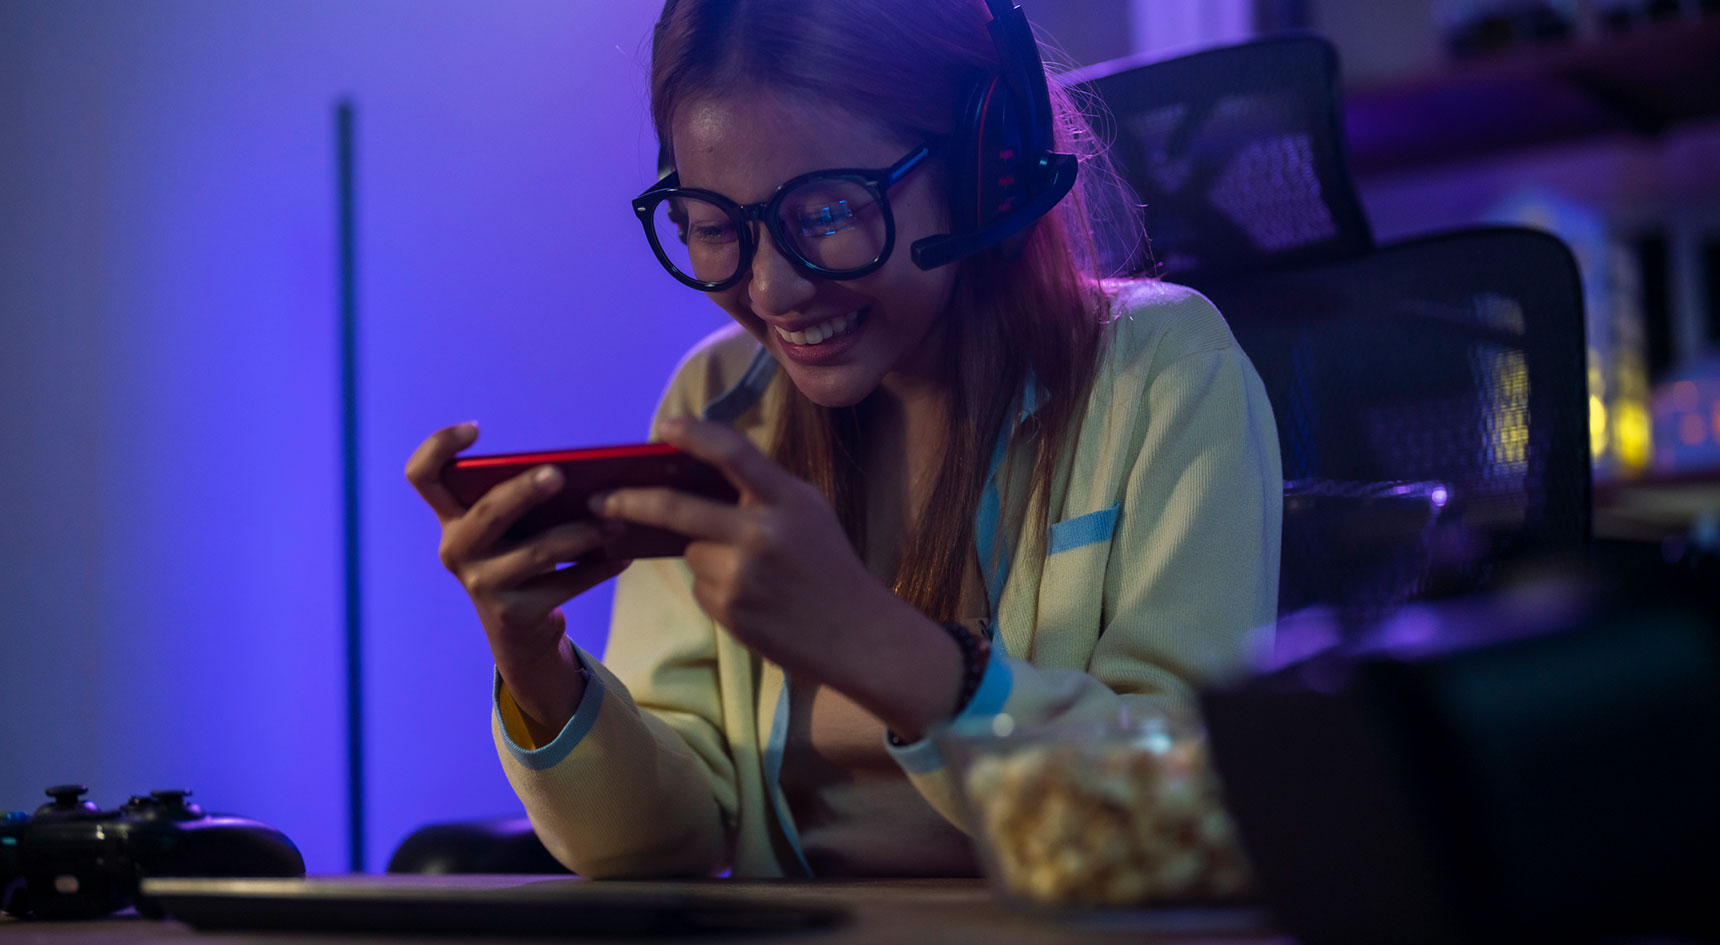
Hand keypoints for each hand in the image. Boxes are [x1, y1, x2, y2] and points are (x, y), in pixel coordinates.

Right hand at [404, 422, 629, 732]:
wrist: (517, 628)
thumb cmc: (519, 556)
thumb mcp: (511, 526)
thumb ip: (525, 498)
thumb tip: (586, 471)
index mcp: (451, 517)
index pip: (422, 476)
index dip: (439, 447)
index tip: (476, 428)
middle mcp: (456, 549)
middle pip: (488, 512)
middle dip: (525, 492)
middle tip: (559, 474)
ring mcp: (481, 584)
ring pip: (538, 553)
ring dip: (582, 534)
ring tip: (615, 521)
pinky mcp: (512, 614)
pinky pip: (564, 585)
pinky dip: (598, 569)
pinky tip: (623, 556)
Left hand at [592, 417, 962, 737]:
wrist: (857, 635)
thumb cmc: (829, 566)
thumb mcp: (808, 512)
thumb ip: (761, 489)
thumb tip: (694, 470)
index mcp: (786, 499)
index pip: (731, 452)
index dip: (692, 434)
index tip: (661, 428)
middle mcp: (759, 533)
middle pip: (674, 508)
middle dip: (629, 502)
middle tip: (601, 501)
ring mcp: (740, 575)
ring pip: (690, 550)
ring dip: (703, 552)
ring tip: (750, 571)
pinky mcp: (728, 610)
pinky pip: (701, 585)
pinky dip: (715, 585)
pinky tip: (751, 597)